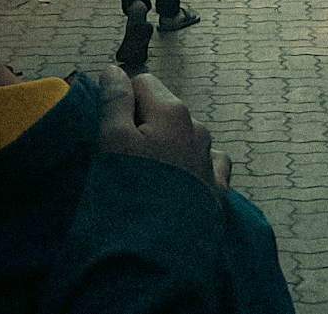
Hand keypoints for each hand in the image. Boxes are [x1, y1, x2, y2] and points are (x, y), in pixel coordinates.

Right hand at [97, 66, 230, 190]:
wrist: (157, 257)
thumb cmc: (130, 193)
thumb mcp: (112, 142)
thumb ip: (115, 101)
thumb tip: (115, 70)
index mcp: (173, 113)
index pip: (143, 84)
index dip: (123, 102)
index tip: (110, 130)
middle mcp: (198, 130)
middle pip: (164, 111)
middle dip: (145, 126)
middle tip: (125, 159)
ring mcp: (210, 162)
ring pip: (184, 138)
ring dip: (167, 148)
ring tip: (148, 179)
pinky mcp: (217, 192)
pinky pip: (205, 166)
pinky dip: (191, 169)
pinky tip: (179, 186)